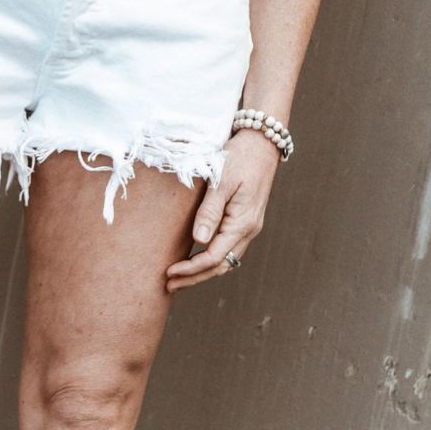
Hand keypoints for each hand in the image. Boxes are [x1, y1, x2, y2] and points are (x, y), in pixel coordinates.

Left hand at [165, 127, 280, 291]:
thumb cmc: (239, 158)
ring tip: (180, 278)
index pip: (214, 257)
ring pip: (226, 260)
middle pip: (221, 266)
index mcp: (243, 223)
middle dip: (195, 278)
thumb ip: (209, 211)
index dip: (191, 269)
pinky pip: (229, 248)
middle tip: (169, 286)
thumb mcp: (221, 181)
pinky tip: (197, 259)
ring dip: (203, 271)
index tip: (168, 272)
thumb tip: (199, 240)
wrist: (261, 143)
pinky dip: (212, 259)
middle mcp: (249, 230)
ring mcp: (250, 226)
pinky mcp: (246, 220)